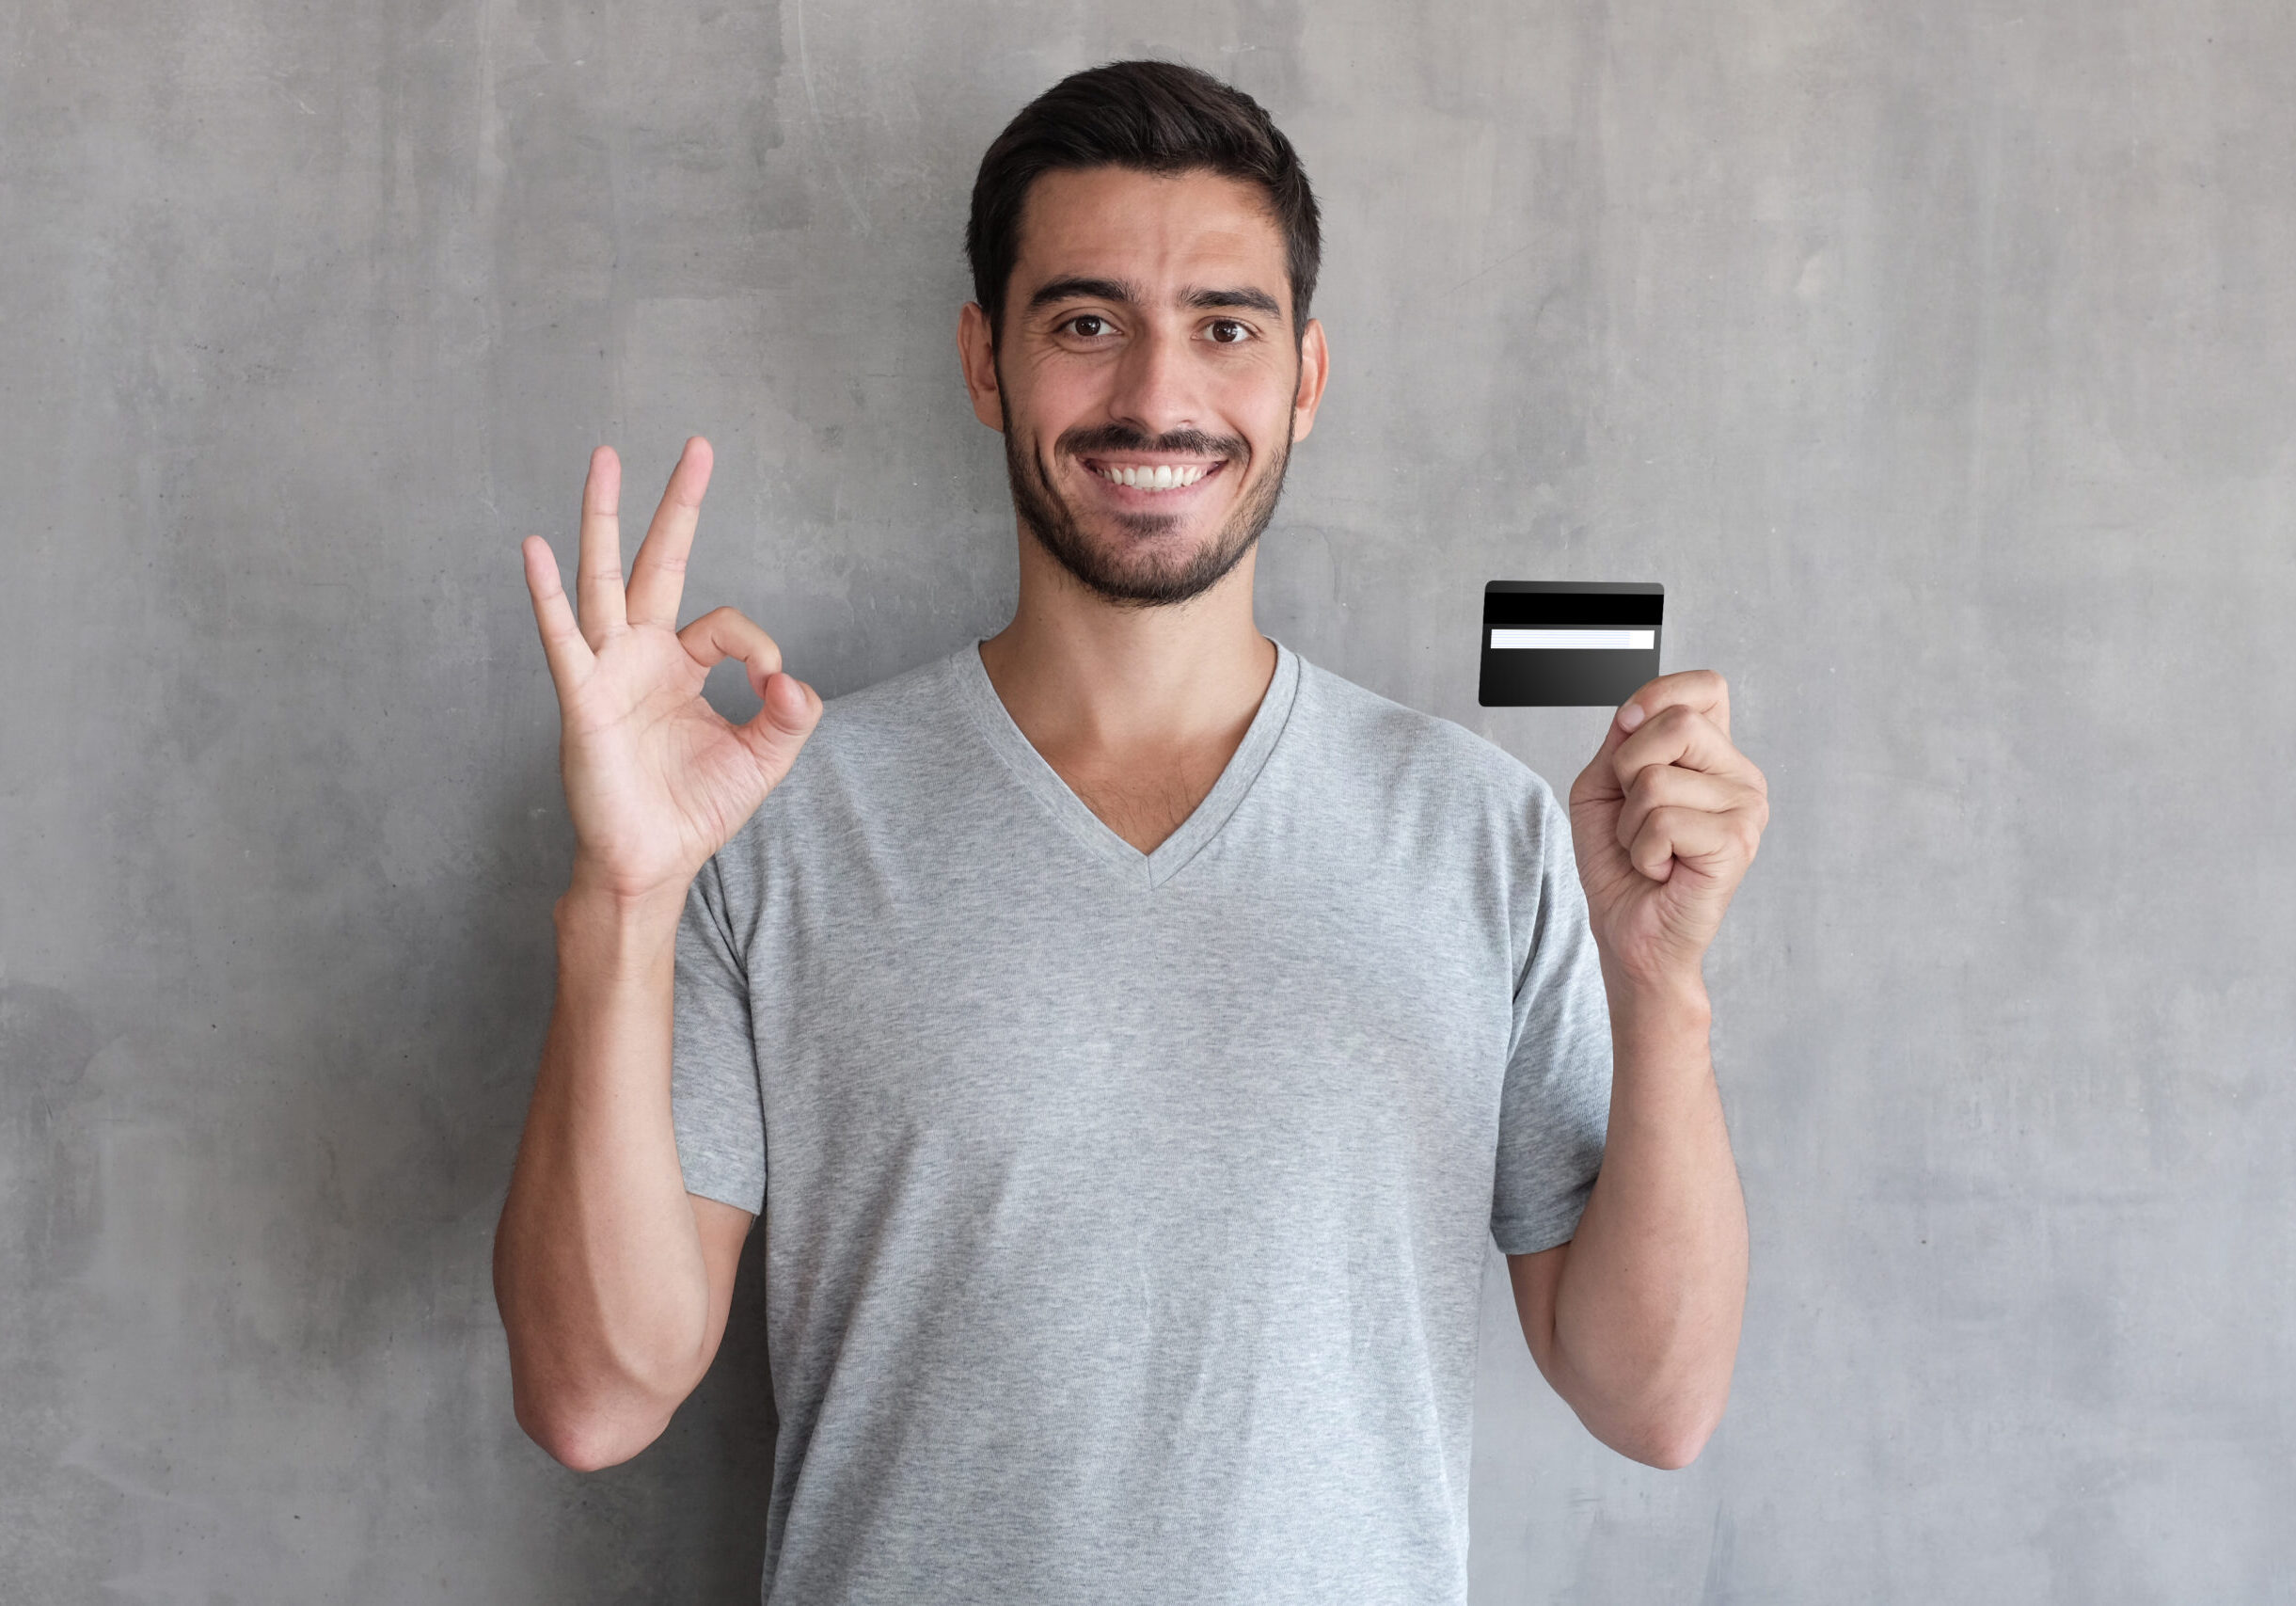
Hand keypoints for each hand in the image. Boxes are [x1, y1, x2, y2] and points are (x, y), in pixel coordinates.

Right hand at [521, 438, 820, 905]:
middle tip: (697, 446)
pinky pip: (562, 638)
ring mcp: (607, 669)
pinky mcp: (582, 697)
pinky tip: (534, 548)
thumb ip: (790, 715)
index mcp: (681, 663)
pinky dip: (547, 594)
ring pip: (603, 578)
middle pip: (657, 561)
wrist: (652, 859)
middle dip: (676, 505)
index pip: (725, 624)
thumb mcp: (764, 757)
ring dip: (603, 518)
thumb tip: (793, 678)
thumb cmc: (695, 808)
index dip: (757, 646)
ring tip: (604, 458)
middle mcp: (641, 654)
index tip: (774, 686)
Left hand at [1567, 670, 1768, 991]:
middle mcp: (1741, 776)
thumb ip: (1622, 740)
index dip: (1658, 695)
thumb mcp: (1604, 787)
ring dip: (1630, 822)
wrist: (1630, 932)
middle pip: (1675, 721)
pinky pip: (1662, 821)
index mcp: (1715, 756)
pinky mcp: (1738, 841)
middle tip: (1637, 815)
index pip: (1706, 687)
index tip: (1629, 729)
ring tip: (1650, 849)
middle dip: (1627, 769)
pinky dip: (1642, 850)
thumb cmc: (1620, 864)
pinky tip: (1663, 869)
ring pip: (1656, 778)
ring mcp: (1746, 807)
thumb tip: (1638, 710)